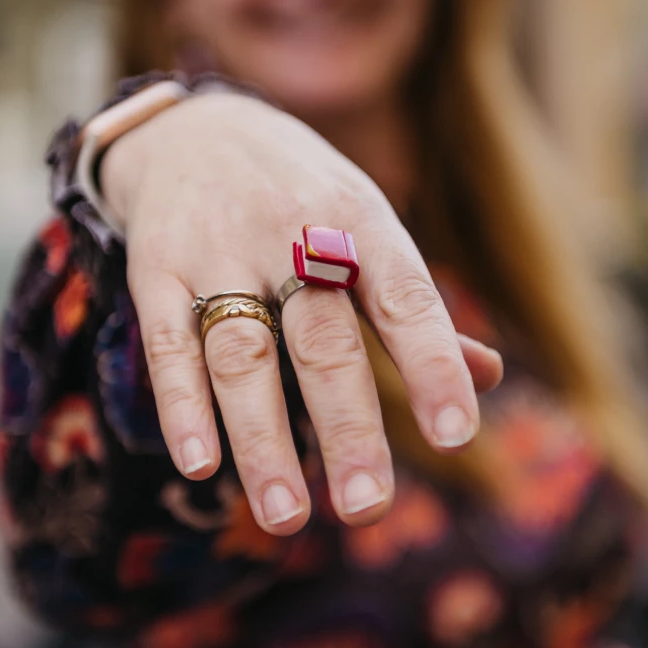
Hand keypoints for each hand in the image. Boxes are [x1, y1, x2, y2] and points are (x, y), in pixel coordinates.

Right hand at [101, 90, 502, 533]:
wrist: (195, 130)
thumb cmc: (302, 194)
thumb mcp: (366, 225)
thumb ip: (416, 306)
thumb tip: (490, 374)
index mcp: (359, 222)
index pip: (405, 299)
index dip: (432, 364)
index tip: (456, 435)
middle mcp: (292, 233)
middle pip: (323, 341)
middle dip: (348, 427)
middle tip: (367, 508)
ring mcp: (219, 250)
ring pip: (244, 354)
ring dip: (264, 439)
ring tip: (287, 517)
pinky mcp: (157, 267)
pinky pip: (170, 342)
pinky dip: (183, 405)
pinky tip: (201, 465)